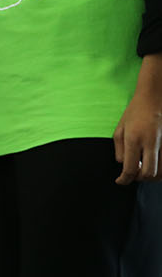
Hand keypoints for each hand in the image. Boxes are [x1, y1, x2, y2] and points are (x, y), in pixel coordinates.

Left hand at [114, 54, 161, 183]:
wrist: (155, 95)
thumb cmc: (135, 112)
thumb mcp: (119, 130)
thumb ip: (120, 151)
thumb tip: (124, 166)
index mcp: (134, 139)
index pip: (129, 169)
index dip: (124, 180)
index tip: (120, 181)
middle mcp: (151, 141)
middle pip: (149, 174)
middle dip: (139, 179)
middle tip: (134, 173)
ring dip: (152, 175)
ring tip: (144, 168)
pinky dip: (161, 168)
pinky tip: (154, 162)